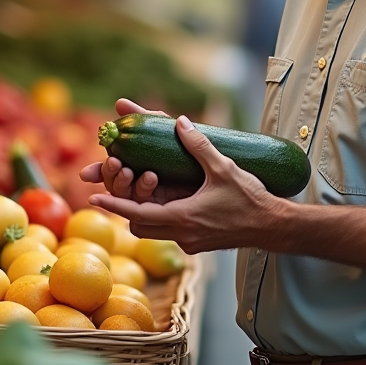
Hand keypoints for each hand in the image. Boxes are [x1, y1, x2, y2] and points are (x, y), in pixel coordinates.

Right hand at [79, 99, 192, 203]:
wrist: (222, 162)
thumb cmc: (192, 147)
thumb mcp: (167, 130)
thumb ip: (144, 117)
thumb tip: (119, 103)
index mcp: (136, 167)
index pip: (111, 174)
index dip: (97, 175)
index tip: (85, 175)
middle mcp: (141, 184)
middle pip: (115, 187)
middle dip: (109, 178)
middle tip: (116, 164)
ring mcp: (154, 198)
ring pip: (128, 198)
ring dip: (124, 186)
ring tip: (133, 170)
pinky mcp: (167, 208)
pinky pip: (147, 207)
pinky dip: (145, 191)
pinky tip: (151, 177)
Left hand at [88, 114, 280, 253]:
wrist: (272, 226)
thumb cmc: (250, 198)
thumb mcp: (223, 168)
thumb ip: (198, 145)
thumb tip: (179, 122)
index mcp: (183, 218)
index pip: (138, 214)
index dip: (114, 205)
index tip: (93, 198)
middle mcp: (182, 234)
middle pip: (139, 225)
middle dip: (125, 207)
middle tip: (118, 186)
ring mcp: (190, 241)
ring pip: (153, 230)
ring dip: (144, 211)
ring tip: (141, 188)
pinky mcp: (197, 243)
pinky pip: (170, 230)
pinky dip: (162, 215)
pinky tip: (169, 196)